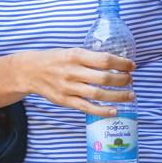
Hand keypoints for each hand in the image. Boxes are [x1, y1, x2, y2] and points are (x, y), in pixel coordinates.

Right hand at [15, 47, 134, 116]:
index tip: (132, 66)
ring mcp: (68, 88)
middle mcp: (72, 72)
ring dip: (118, 96)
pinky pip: (87, 108)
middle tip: (131, 80)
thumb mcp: (70, 51)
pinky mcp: (65, 101)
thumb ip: (89, 58)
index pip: (104, 60)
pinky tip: (115, 110)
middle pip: (104, 78)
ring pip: (98, 94)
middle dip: (122, 80)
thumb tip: (115, 63)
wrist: (29, 71)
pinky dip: (102, 111)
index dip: (122, 63)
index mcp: (75, 55)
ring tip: (130, 95)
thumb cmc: (54, 59)